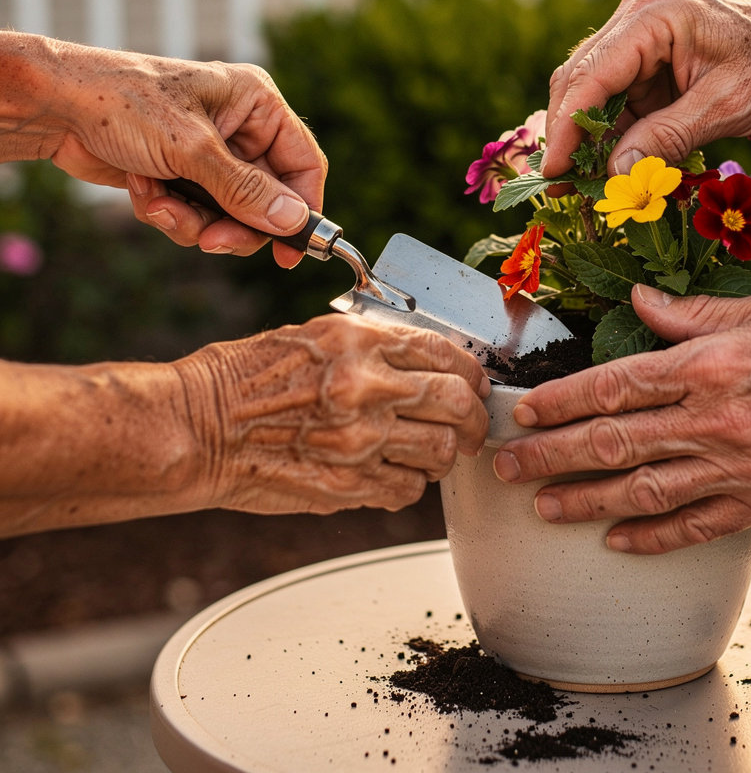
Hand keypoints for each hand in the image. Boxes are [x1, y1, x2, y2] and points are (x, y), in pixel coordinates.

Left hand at [45, 40, 326, 267]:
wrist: (54, 108)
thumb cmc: (123, 103)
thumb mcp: (192, 149)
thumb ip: (246, 190)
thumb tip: (294, 222)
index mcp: (256, 104)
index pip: (303, 164)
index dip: (303, 210)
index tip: (291, 253)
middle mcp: (240, 130)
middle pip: (267, 201)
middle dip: (234, 224)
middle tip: (211, 240)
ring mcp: (211, 156)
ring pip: (230, 216)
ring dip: (193, 222)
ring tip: (159, 205)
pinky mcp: (183, 177)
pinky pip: (197, 216)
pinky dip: (169, 214)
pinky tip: (142, 192)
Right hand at [174, 313, 488, 514]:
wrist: (198, 428)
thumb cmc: (246, 378)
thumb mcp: (314, 337)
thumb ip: (374, 347)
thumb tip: (427, 363)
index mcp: (358, 342)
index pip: (445, 352)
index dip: (471, 371)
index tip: (474, 383)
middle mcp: (365, 387)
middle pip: (456, 403)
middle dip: (474, 417)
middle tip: (471, 424)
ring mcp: (358, 441)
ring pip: (441, 452)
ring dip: (445, 453)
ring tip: (432, 450)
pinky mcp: (347, 486)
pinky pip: (407, 490)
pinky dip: (411, 484)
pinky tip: (394, 472)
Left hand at [493, 285, 750, 552]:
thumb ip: (689, 313)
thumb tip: (638, 300)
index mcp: (709, 365)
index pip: (613, 386)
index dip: (560, 401)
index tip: (523, 412)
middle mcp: (715, 420)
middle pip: (613, 443)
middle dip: (550, 457)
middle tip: (506, 467)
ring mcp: (739, 469)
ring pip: (643, 492)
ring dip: (586, 502)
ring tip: (544, 507)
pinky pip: (696, 527)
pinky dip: (652, 538)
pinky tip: (617, 541)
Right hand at [543, 0, 750, 181]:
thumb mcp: (725, 107)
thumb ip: (666, 138)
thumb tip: (615, 175)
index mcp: (653, 17)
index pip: (590, 76)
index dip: (567, 129)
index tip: (554, 173)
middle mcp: (635, 21)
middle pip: (579, 83)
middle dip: (568, 138)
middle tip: (560, 189)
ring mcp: (638, 42)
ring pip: (591, 97)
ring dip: (586, 143)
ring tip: (579, 189)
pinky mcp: (646, 66)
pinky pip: (615, 104)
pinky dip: (610, 139)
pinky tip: (606, 172)